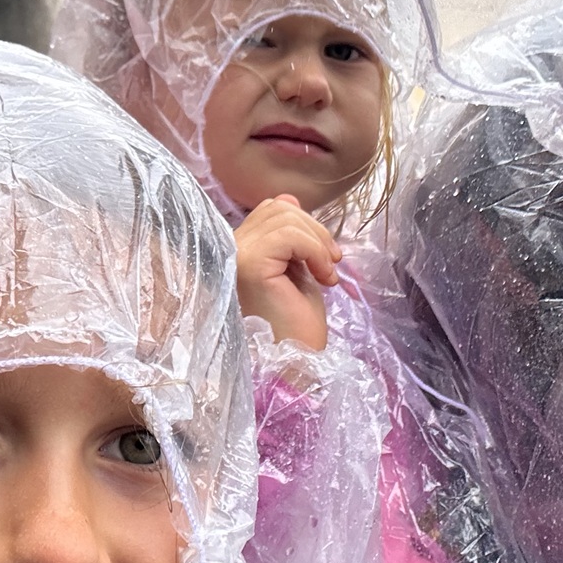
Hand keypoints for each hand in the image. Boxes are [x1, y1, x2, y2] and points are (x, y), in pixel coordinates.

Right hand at [234, 195, 336, 350]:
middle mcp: (230, 250)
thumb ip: (289, 237)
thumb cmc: (295, 328)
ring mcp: (236, 256)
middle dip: (314, 231)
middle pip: (277, 207)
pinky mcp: (250, 264)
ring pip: (285, 216)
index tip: (325, 258)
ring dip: (318, 244)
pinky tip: (324, 279)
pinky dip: (315, 251)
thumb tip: (288, 197)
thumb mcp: (296, 270)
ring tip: (328, 276)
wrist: (296, 365)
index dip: (304, 224)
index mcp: (239, 251)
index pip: (269, 210)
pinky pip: (290, 234)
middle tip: (332, 265)